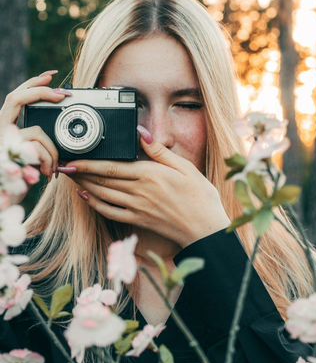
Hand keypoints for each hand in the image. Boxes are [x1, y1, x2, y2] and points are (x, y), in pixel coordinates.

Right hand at [0, 70, 71, 179]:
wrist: (1, 202)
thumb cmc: (17, 181)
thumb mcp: (32, 157)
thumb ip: (40, 141)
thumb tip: (60, 129)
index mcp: (5, 128)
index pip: (16, 98)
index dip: (32, 84)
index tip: (50, 75)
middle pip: (16, 98)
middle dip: (42, 92)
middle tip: (64, 94)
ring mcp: (2, 142)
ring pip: (36, 131)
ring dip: (52, 151)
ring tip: (52, 168)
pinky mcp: (9, 155)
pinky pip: (37, 150)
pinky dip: (48, 160)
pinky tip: (46, 172)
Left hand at [63, 131, 230, 247]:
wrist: (204, 228)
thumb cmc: (199, 197)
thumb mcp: (185, 167)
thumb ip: (159, 151)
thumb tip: (142, 133)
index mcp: (150, 175)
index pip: (111, 167)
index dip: (89, 163)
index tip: (73, 158)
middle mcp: (139, 191)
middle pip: (102, 180)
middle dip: (81, 173)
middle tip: (64, 166)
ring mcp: (136, 208)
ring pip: (102, 195)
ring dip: (84, 186)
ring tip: (72, 178)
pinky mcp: (137, 220)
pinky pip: (110, 212)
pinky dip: (95, 205)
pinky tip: (87, 198)